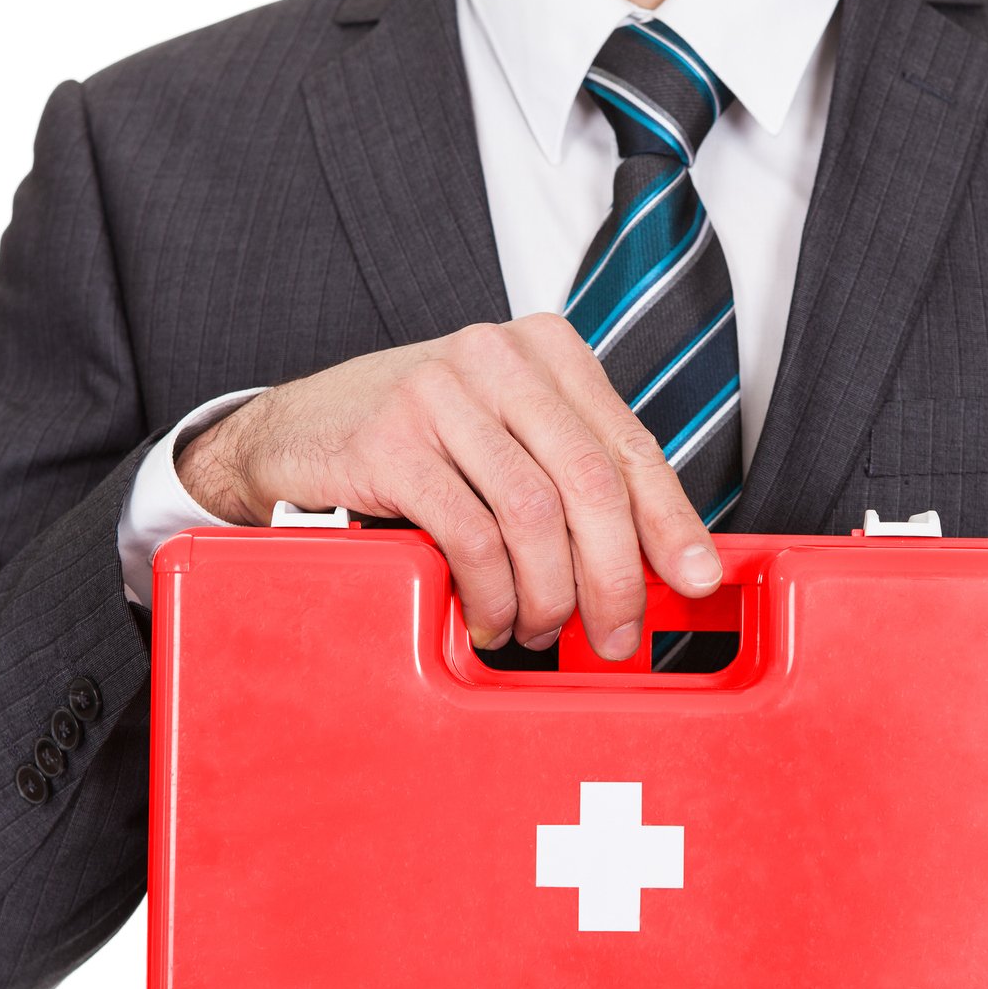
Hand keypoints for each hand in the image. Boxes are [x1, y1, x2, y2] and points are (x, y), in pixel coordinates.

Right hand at [176, 314, 722, 658]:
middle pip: (593, 483)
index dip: (673, 524)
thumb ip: (574, 481)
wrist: (289, 435)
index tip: (698, 582)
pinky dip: (490, 594)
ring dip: (547, 595)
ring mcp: (441, 393)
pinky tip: (486, 618)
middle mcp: (499, 357)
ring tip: (536, 631)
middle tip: (613, 636)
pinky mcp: (391, 441)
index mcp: (546, 352)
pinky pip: (470, 535)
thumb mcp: (505, 442)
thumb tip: (658, 566)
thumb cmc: (413, 448)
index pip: (631, 447)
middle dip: (615, 577)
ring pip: (535, 515)